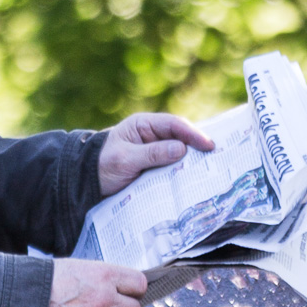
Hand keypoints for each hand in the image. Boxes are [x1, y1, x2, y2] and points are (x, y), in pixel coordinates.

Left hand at [98, 112, 214, 196]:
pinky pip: (173, 168)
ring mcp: (154, 152)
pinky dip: (183, 174)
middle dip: (198, 147)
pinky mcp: (155, 168)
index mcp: (143, 125)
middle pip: (181, 138)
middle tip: (220, 158)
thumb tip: (181, 149)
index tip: (209, 145)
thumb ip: (152, 153)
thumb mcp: (125, 159)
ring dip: (193, 162)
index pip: (173, 124)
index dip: (193, 134)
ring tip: (213, 171)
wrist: (85, 182)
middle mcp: (151, 136)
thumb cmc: (101, 165)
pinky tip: (195, 181)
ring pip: (180, 154)